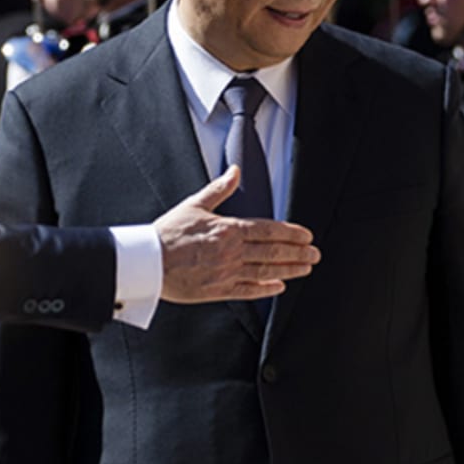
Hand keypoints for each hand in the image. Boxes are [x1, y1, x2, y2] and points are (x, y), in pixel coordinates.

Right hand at [154, 166, 319, 303]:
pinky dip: (266, 290)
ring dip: (290, 270)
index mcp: (228, 229)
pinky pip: (248, 291)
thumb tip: (235, 172)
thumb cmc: (167, 234)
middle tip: (315, 254)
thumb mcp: (194, 204)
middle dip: (298, 253)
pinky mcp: (218, 290)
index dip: (291, 233)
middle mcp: (232, 252)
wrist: (148, 262)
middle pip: (273, 252)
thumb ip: (219, 189)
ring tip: (306, 269)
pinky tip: (279, 288)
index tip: (306, 236)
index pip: (269, 230)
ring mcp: (227, 273)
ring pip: (266, 272)